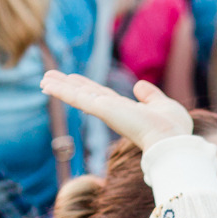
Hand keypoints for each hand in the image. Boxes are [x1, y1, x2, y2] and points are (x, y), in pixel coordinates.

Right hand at [40, 72, 190, 151]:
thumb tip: (139, 86)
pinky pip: (77, 97)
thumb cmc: (173, 128)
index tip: (72, 79)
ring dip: (59, 87)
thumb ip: (151, 96)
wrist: (172, 139)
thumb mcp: (163, 105)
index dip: (85, 86)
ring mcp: (105, 110)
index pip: (100, 95)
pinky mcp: (102, 109)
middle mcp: (112, 110)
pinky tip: (47, 84)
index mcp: (125, 109)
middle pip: (84, 94)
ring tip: (43, 79)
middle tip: (48, 77)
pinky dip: (61, 90)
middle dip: (67, 86)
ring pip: (77, 96)